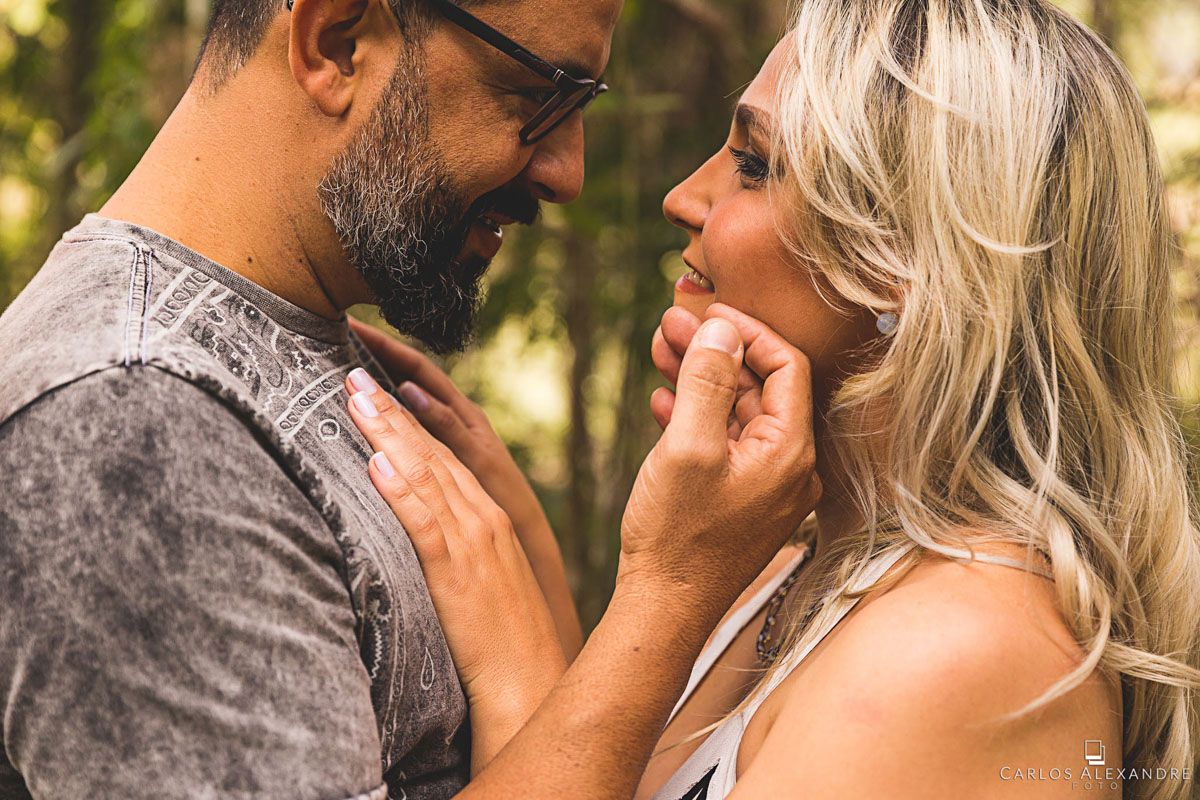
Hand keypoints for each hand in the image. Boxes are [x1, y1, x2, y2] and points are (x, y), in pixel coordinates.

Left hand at [344, 373, 565, 774]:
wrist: (530, 685)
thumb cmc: (502, 642)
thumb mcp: (481, 581)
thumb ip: (454, 545)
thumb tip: (415, 519)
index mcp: (490, 517)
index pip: (444, 454)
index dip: (407, 416)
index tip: (375, 382)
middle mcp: (484, 518)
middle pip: (432, 451)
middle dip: (391, 408)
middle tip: (354, 368)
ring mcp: (473, 543)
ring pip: (426, 474)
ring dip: (388, 432)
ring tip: (355, 396)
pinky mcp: (458, 573)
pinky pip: (425, 525)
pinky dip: (401, 491)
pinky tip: (376, 464)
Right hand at [619, 305, 821, 631]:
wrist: (664, 610)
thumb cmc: (677, 536)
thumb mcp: (688, 446)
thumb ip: (709, 381)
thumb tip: (721, 329)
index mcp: (790, 451)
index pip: (786, 366)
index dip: (746, 331)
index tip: (705, 313)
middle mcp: (790, 466)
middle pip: (758, 386)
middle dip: (714, 351)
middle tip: (670, 325)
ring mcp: (766, 484)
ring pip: (738, 412)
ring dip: (700, 378)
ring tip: (659, 350)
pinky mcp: (741, 499)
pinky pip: (726, 442)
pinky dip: (697, 415)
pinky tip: (662, 400)